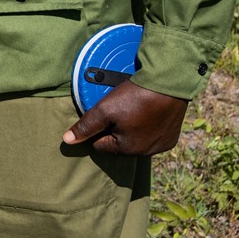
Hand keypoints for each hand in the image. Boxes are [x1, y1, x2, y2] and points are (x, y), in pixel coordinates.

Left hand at [63, 79, 188, 155]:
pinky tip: (147, 114)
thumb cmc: (134, 97)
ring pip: (136, 141)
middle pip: (119, 144)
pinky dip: (148, 128)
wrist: (167, 84)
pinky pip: (153, 136)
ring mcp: (161, 146)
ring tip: (132, 110)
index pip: (100, 145)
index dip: (97, 129)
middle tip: (118, 110)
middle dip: (114, 130)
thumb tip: (67, 140)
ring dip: (131, 130)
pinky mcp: (171, 138)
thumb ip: (86, 126)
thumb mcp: (104, 110)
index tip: (103, 114)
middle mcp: (146, 153)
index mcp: (127, 149)